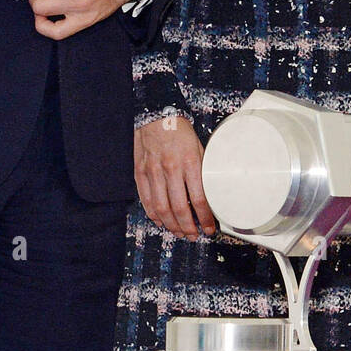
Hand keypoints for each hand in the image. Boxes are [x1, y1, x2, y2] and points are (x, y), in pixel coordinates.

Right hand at [134, 115, 215, 238]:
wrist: (157, 115)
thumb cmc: (180, 131)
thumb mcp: (199, 147)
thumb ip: (202, 171)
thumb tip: (210, 194)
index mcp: (189, 162)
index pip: (199, 199)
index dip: (205, 218)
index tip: (209, 228)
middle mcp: (171, 168)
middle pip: (179, 209)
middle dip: (188, 227)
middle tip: (194, 235)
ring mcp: (153, 171)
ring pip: (161, 208)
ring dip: (172, 225)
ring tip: (180, 232)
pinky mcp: (140, 172)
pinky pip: (146, 199)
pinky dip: (153, 214)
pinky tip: (161, 221)